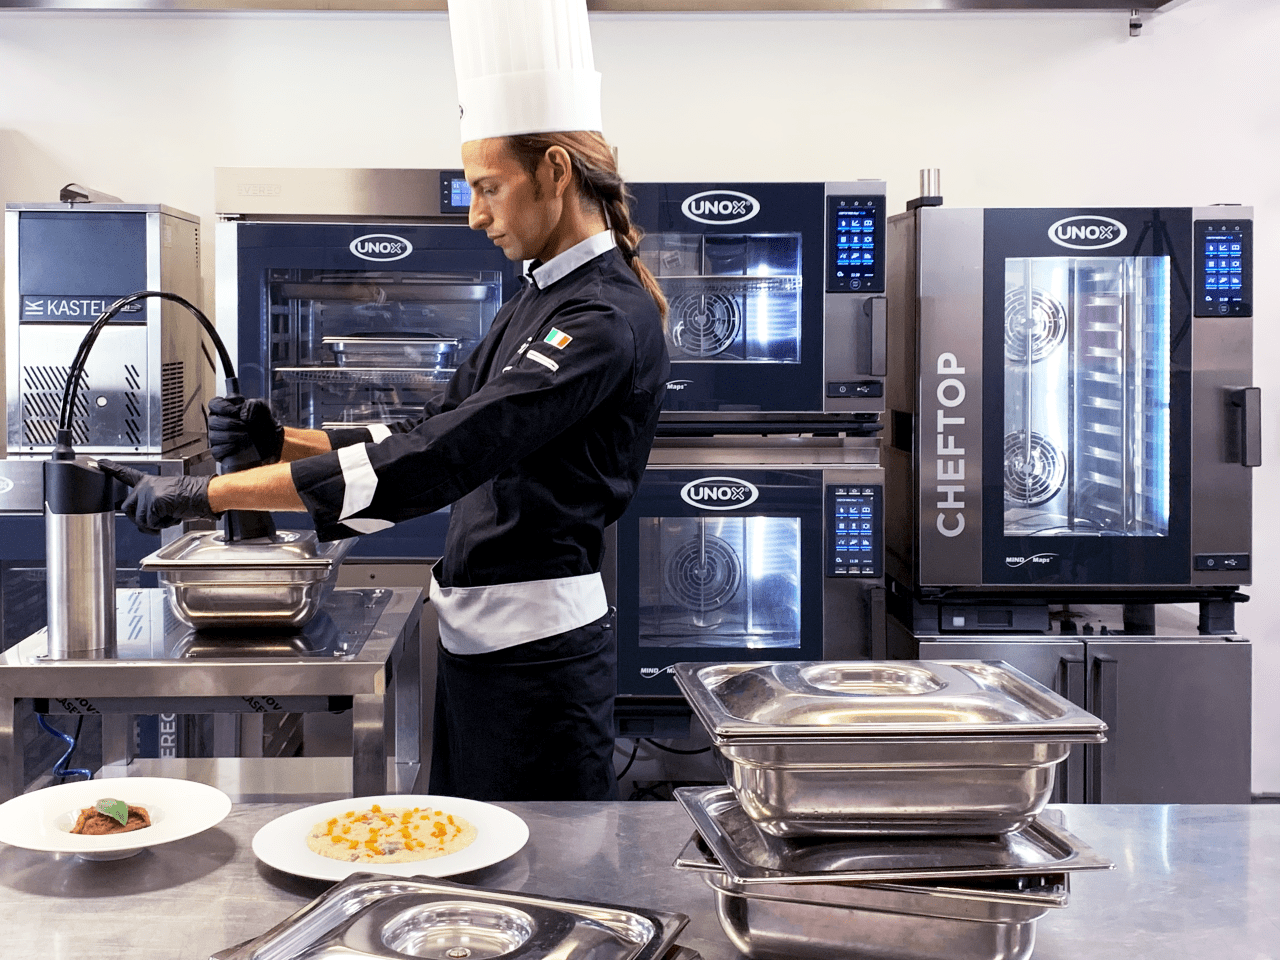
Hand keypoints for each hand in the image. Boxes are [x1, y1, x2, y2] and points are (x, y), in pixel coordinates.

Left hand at [96, 460, 216, 534]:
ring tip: (170, 515)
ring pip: (139, 519)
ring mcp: (148, 493)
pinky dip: (163, 524)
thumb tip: (145, 522)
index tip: (99, 463)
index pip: (125, 473)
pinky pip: (151, 522)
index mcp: (149, 482)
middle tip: (157, 519)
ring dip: (155, 523)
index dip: (111, 468)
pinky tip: (173, 515)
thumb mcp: (168, 497)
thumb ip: (152, 505)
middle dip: (140, 519)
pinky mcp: (153, 502)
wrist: (204, 495)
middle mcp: (146, 486)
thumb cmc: (192, 496)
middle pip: (127, 508)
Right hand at [207, 395, 283, 464]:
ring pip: (213, 436)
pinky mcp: (220, 452)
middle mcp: (219, 423)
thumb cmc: (263, 424)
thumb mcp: (262, 409)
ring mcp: (218, 438)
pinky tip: (236, 446)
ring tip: (245, 436)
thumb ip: (252, 405)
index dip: (222, 406)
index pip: (214, 404)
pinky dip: (226, 448)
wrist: (271, 443)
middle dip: (230, 423)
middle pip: (213, 421)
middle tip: (245, 426)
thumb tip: (242, 416)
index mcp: (226, 409)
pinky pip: (216, 450)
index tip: (235, 411)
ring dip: (231, 435)